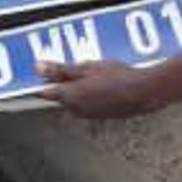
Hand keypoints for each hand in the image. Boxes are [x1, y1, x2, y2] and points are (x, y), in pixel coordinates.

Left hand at [38, 60, 159, 119]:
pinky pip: (87, 103)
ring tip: (90, 71)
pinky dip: (89, 93)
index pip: (46, 92)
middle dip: (63, 81)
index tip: (44, 70)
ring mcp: (89, 114)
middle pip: (61, 95)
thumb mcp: (86, 67)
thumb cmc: (116, 77)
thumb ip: (60, 70)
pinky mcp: (100, 115)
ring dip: (77, 87)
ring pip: (75, 99)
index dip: (44, 80)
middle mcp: (76, 110)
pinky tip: (101, 82)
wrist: (143, 92)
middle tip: (73, 65)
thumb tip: (38, 68)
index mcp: (69, 97)